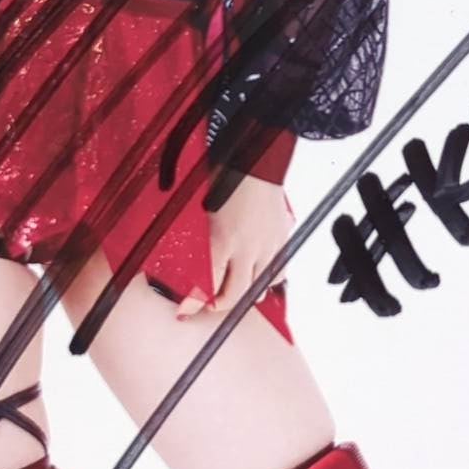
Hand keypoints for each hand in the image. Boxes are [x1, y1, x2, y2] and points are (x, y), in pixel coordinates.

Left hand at [176, 175, 294, 320]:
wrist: (257, 156)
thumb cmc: (227, 173)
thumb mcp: (201, 207)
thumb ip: (198, 238)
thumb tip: (188, 258)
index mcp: (222, 239)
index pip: (207, 285)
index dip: (194, 304)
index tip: (184, 312)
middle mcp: (247, 248)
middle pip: (235, 295)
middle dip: (218, 305)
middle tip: (207, 306)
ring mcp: (269, 245)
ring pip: (260, 288)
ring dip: (245, 293)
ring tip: (233, 291)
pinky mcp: (283, 238)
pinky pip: (279, 271)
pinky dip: (268, 279)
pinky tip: (259, 275)